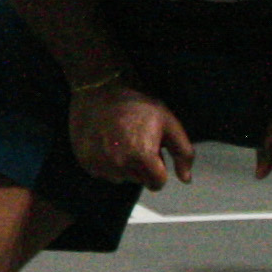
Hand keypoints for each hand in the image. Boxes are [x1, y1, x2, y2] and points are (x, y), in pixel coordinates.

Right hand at [68, 81, 192, 190]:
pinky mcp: (85, 162)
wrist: (101, 88)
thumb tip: (186, 180)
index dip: (159, 168)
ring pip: (120, 178)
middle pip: (139, 180)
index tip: (153, 151)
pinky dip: (105, 162)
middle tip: (136, 141)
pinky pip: (102, 172)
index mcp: (143, 157)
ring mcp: (100, 164)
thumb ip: (183, 154)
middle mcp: (120, 165)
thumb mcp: (169, 123)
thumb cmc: (139, 105)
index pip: (157, 183)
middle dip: (141, 166)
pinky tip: (105, 142)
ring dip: (123, 165)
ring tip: (120, 140)